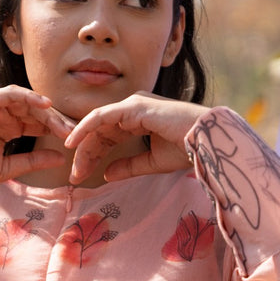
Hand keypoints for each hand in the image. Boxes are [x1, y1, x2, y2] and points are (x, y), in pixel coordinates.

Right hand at [0, 86, 73, 183]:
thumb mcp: (7, 168)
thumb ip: (33, 161)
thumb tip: (61, 158)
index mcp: (11, 128)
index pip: (40, 124)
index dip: (58, 131)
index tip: (77, 142)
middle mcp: (5, 114)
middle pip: (39, 112)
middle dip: (58, 121)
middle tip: (77, 132)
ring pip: (28, 102)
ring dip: (47, 111)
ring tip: (63, 123)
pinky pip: (11, 93)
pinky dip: (29, 96)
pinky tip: (44, 105)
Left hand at [64, 92, 209, 184]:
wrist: (206, 140)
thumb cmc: (186, 149)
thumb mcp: (151, 162)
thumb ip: (128, 166)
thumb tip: (106, 174)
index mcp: (137, 119)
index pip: (107, 136)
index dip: (92, 156)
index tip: (81, 176)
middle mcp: (132, 109)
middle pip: (99, 131)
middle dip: (85, 154)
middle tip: (75, 176)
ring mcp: (132, 105)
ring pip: (97, 124)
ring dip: (83, 145)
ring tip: (74, 165)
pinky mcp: (133, 106)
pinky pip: (101, 116)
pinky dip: (85, 128)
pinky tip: (73, 142)